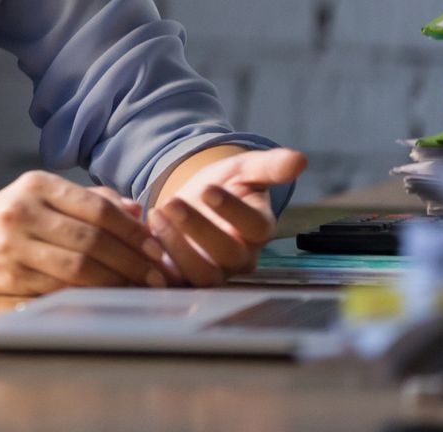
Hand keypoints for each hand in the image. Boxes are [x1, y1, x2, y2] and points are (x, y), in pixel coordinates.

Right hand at [0, 170, 169, 298]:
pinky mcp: (8, 275)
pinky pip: (60, 287)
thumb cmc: (7, 223)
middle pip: (92, 237)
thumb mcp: (39, 199)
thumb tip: (138, 210)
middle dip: (133, 259)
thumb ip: (88, 200)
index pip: (97, 206)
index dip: (133, 230)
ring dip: (118, 280)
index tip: (158, 247)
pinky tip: (109, 296)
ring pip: (79, 265)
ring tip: (140, 288)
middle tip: (159, 274)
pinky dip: (91, 294)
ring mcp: (12, 243)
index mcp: (35, 183)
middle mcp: (22, 208)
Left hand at [148, 148, 307, 286]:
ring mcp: (213, 271)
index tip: (209, 189)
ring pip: (202, 275)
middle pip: (228, 255)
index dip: (233, 210)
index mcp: (258, 230)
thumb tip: (300, 159)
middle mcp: (240, 257)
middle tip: (172, 202)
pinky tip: (142, 240)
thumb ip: (269, 166)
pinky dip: (158, 267)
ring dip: (177, 247)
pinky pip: (174, 283)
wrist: (193, 201)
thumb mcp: (243, 169)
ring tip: (155, 214)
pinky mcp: (184, 279)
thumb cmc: (223, 185)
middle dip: (198, 229)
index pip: (255, 227)